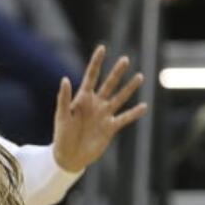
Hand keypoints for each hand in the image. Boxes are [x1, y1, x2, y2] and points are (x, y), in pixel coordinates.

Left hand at [52, 45, 147, 172]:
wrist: (68, 157)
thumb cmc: (61, 136)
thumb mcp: (61, 116)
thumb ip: (64, 99)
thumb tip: (65, 79)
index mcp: (82, 99)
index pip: (91, 77)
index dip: (96, 63)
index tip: (102, 48)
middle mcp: (95, 104)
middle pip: (108, 85)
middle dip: (117, 72)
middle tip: (125, 59)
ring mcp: (104, 115)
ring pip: (119, 98)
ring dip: (129, 88)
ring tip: (139, 76)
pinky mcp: (111, 128)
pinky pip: (125, 118)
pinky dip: (134, 113)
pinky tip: (143, 106)